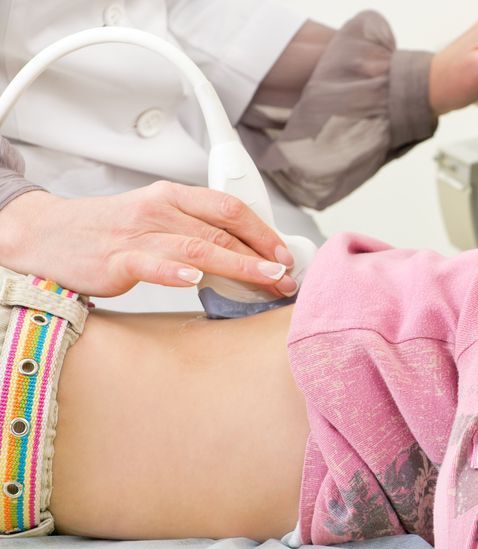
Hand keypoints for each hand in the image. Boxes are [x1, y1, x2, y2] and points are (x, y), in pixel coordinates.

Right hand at [0, 184, 298, 297]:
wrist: (48, 236)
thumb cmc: (110, 232)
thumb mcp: (157, 221)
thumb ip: (196, 232)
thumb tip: (247, 255)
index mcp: (173, 197)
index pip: (229, 208)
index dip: (263, 231)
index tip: (286, 254)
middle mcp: (160, 210)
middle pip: (221, 229)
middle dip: (261, 255)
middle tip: (287, 277)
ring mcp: (138, 234)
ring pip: (198, 246)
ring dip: (239, 263)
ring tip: (266, 277)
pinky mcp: (117, 259)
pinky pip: (150, 263)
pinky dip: (174, 271)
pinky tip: (195, 280)